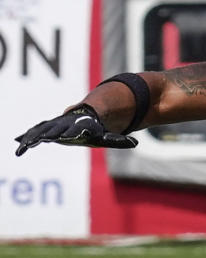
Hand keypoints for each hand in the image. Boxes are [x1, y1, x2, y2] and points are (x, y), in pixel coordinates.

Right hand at [14, 104, 137, 155]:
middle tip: (41, 140)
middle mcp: (67, 124)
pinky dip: (30, 135)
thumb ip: (118, 140)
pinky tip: (20, 142)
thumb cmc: (99, 128)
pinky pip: (39, 131)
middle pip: (57, 128)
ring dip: (35, 135)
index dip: (70, 132)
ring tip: (24, 143)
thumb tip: (134, 143)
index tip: (64, 137)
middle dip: (49, 134)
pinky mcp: (51, 128)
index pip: (75, 129)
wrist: (88, 114)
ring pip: (45, 129)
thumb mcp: (108, 135)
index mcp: (81, 125)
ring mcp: (58, 125)